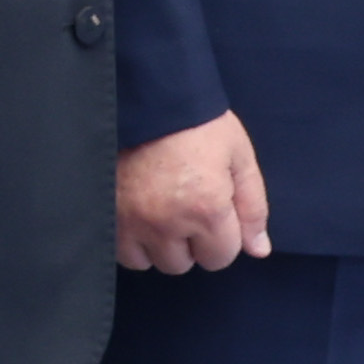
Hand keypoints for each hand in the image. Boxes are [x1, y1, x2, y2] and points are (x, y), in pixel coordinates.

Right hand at [117, 114, 270, 273]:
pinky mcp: (105, 213)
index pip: (220, 258)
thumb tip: (258, 250)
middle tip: (185, 210)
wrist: (145, 100)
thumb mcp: (238, 159)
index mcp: (206, 210)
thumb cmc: (198, 126)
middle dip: (189, 243)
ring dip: (157, 245)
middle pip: (182, 264)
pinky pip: (120, 250)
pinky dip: (131, 240)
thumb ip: (252, 208)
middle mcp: (166, 223)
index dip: (222, 238)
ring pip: (149, 261)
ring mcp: (130, 221)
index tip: (213, 213)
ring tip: (159, 214)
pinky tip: (138, 216)